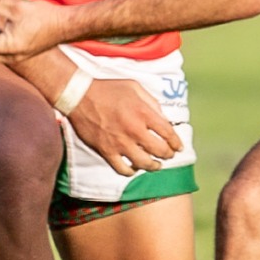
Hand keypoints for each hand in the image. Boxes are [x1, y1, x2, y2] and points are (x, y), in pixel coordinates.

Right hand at [66, 78, 183, 175]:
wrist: (80, 96)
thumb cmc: (108, 89)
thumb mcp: (134, 87)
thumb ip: (151, 102)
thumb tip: (163, 118)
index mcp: (143, 113)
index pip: (168, 133)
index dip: (176, 143)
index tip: (179, 147)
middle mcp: (134, 130)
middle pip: (160, 151)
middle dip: (168, 155)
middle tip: (169, 155)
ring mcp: (120, 143)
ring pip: (144, 163)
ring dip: (154, 166)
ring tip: (156, 165)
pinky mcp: (106, 151)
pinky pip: (122, 169)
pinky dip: (131, 171)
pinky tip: (134, 168)